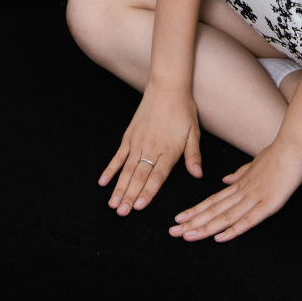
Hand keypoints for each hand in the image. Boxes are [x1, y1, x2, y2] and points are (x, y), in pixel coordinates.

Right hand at [99, 81, 201, 215]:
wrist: (167, 87)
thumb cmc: (183, 110)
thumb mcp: (194, 132)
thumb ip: (193, 156)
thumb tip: (198, 175)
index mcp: (169, 150)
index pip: (157, 176)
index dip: (148, 192)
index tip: (139, 207)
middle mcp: (151, 148)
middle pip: (139, 176)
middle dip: (130, 196)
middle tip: (122, 213)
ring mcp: (137, 142)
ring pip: (126, 169)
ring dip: (119, 188)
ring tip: (113, 204)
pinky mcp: (129, 136)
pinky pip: (118, 155)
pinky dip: (110, 169)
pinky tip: (103, 182)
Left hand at [169, 137, 301, 243]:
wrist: (294, 146)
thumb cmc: (278, 154)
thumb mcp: (255, 163)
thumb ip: (240, 174)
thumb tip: (225, 180)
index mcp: (240, 183)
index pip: (212, 200)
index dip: (194, 211)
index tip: (178, 219)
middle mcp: (242, 191)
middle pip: (213, 209)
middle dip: (192, 222)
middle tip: (172, 232)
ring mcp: (254, 197)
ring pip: (225, 216)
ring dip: (205, 227)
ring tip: (187, 236)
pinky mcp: (268, 204)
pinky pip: (248, 220)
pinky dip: (233, 230)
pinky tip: (220, 238)